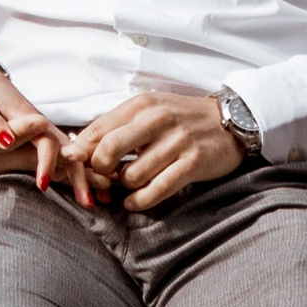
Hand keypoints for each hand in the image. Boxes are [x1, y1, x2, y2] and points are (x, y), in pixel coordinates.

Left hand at [60, 88, 241, 213]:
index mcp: (140, 105)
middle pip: (108, 151)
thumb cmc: (180, 119)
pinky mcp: (193, 163)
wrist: (231, 121)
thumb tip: (75, 148)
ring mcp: (176, 142)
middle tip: (102, 178)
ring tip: (126, 186)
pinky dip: (139, 201)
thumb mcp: (148, 112)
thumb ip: (114, 127)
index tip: (75, 166)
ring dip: (123, 187)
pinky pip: (156, 190)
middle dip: (99, 171)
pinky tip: (134, 201)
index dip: (80, 153)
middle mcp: (157, 120)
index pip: (96, 131)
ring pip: (131, 176)